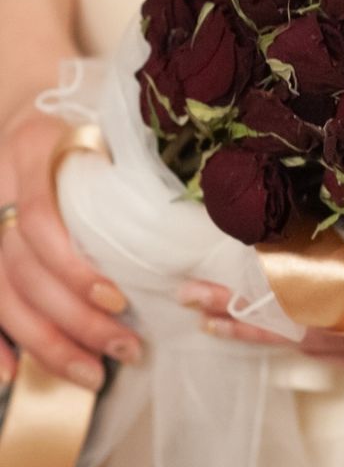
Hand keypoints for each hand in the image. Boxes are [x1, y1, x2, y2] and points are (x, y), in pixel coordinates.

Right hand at [0, 48, 143, 391]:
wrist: (30, 90)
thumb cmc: (89, 105)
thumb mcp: (113, 112)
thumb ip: (138, 149)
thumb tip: (201, 188)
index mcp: (34, 149)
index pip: (41, 220)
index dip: (74, 266)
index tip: (118, 296)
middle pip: (23, 270)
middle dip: (73, 320)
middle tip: (125, 350)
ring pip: (1, 295)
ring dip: (46, 342)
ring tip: (93, 375)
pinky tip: (12, 377)